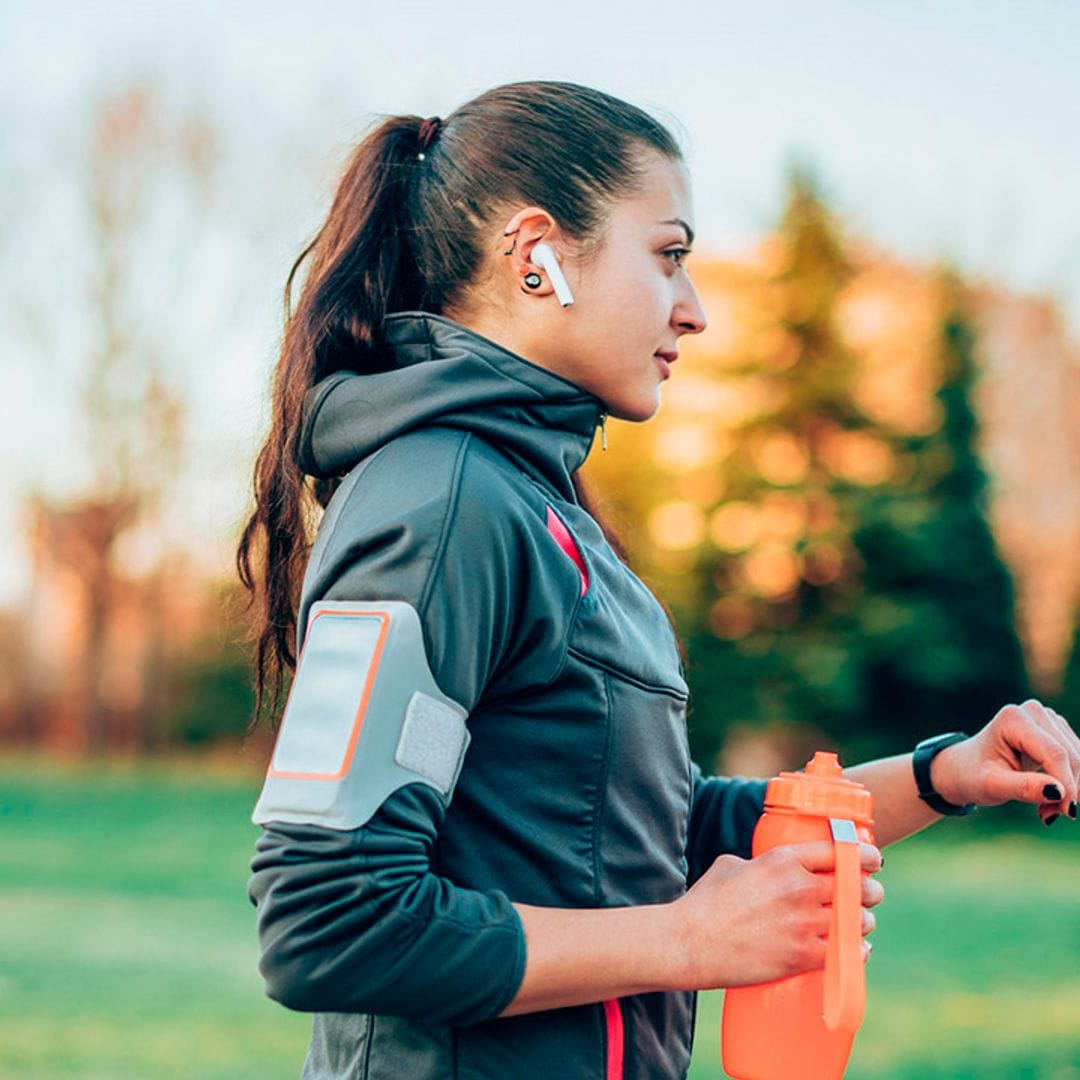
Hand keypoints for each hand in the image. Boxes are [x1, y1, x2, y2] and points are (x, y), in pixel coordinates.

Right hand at [670, 840, 883, 989]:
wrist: (691, 943)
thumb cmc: (706, 903)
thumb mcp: (732, 864)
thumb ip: (762, 863)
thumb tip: (775, 871)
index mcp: (783, 860)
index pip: (839, 850)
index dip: (864, 854)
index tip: (873, 859)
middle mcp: (800, 888)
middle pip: (857, 886)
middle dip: (868, 890)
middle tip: (869, 894)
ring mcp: (804, 924)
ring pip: (857, 920)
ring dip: (862, 921)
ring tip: (858, 922)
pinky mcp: (803, 956)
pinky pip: (847, 953)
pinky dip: (856, 950)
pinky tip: (856, 948)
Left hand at [931, 699, 1079, 822]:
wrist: (968, 767)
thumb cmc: (975, 775)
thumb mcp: (992, 785)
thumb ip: (1023, 787)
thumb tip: (1058, 792)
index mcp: (1013, 719)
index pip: (1054, 753)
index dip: (1066, 784)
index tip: (1067, 813)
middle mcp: (1034, 712)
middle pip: (1071, 756)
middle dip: (1067, 791)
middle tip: (1048, 816)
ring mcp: (1048, 719)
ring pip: (1079, 759)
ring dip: (1070, 790)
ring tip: (1045, 809)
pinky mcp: (1058, 731)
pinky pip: (1078, 760)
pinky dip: (1071, 783)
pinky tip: (1051, 796)